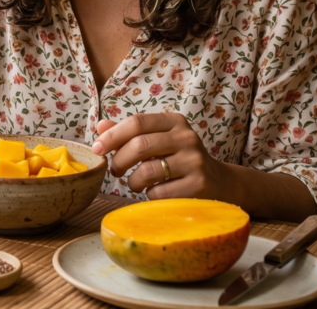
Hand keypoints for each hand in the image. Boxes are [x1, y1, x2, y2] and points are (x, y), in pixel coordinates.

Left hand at [92, 113, 236, 201]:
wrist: (219, 183)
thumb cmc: (179, 159)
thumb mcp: (158, 140)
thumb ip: (130, 133)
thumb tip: (101, 126)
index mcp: (174, 121)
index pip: (137, 122)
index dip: (112, 136)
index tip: (96, 148)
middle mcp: (187, 138)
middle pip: (140, 146)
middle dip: (119, 160)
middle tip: (114, 171)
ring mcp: (195, 162)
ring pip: (147, 172)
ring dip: (133, 181)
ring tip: (135, 183)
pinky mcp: (198, 186)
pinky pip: (159, 193)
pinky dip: (149, 195)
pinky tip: (155, 192)